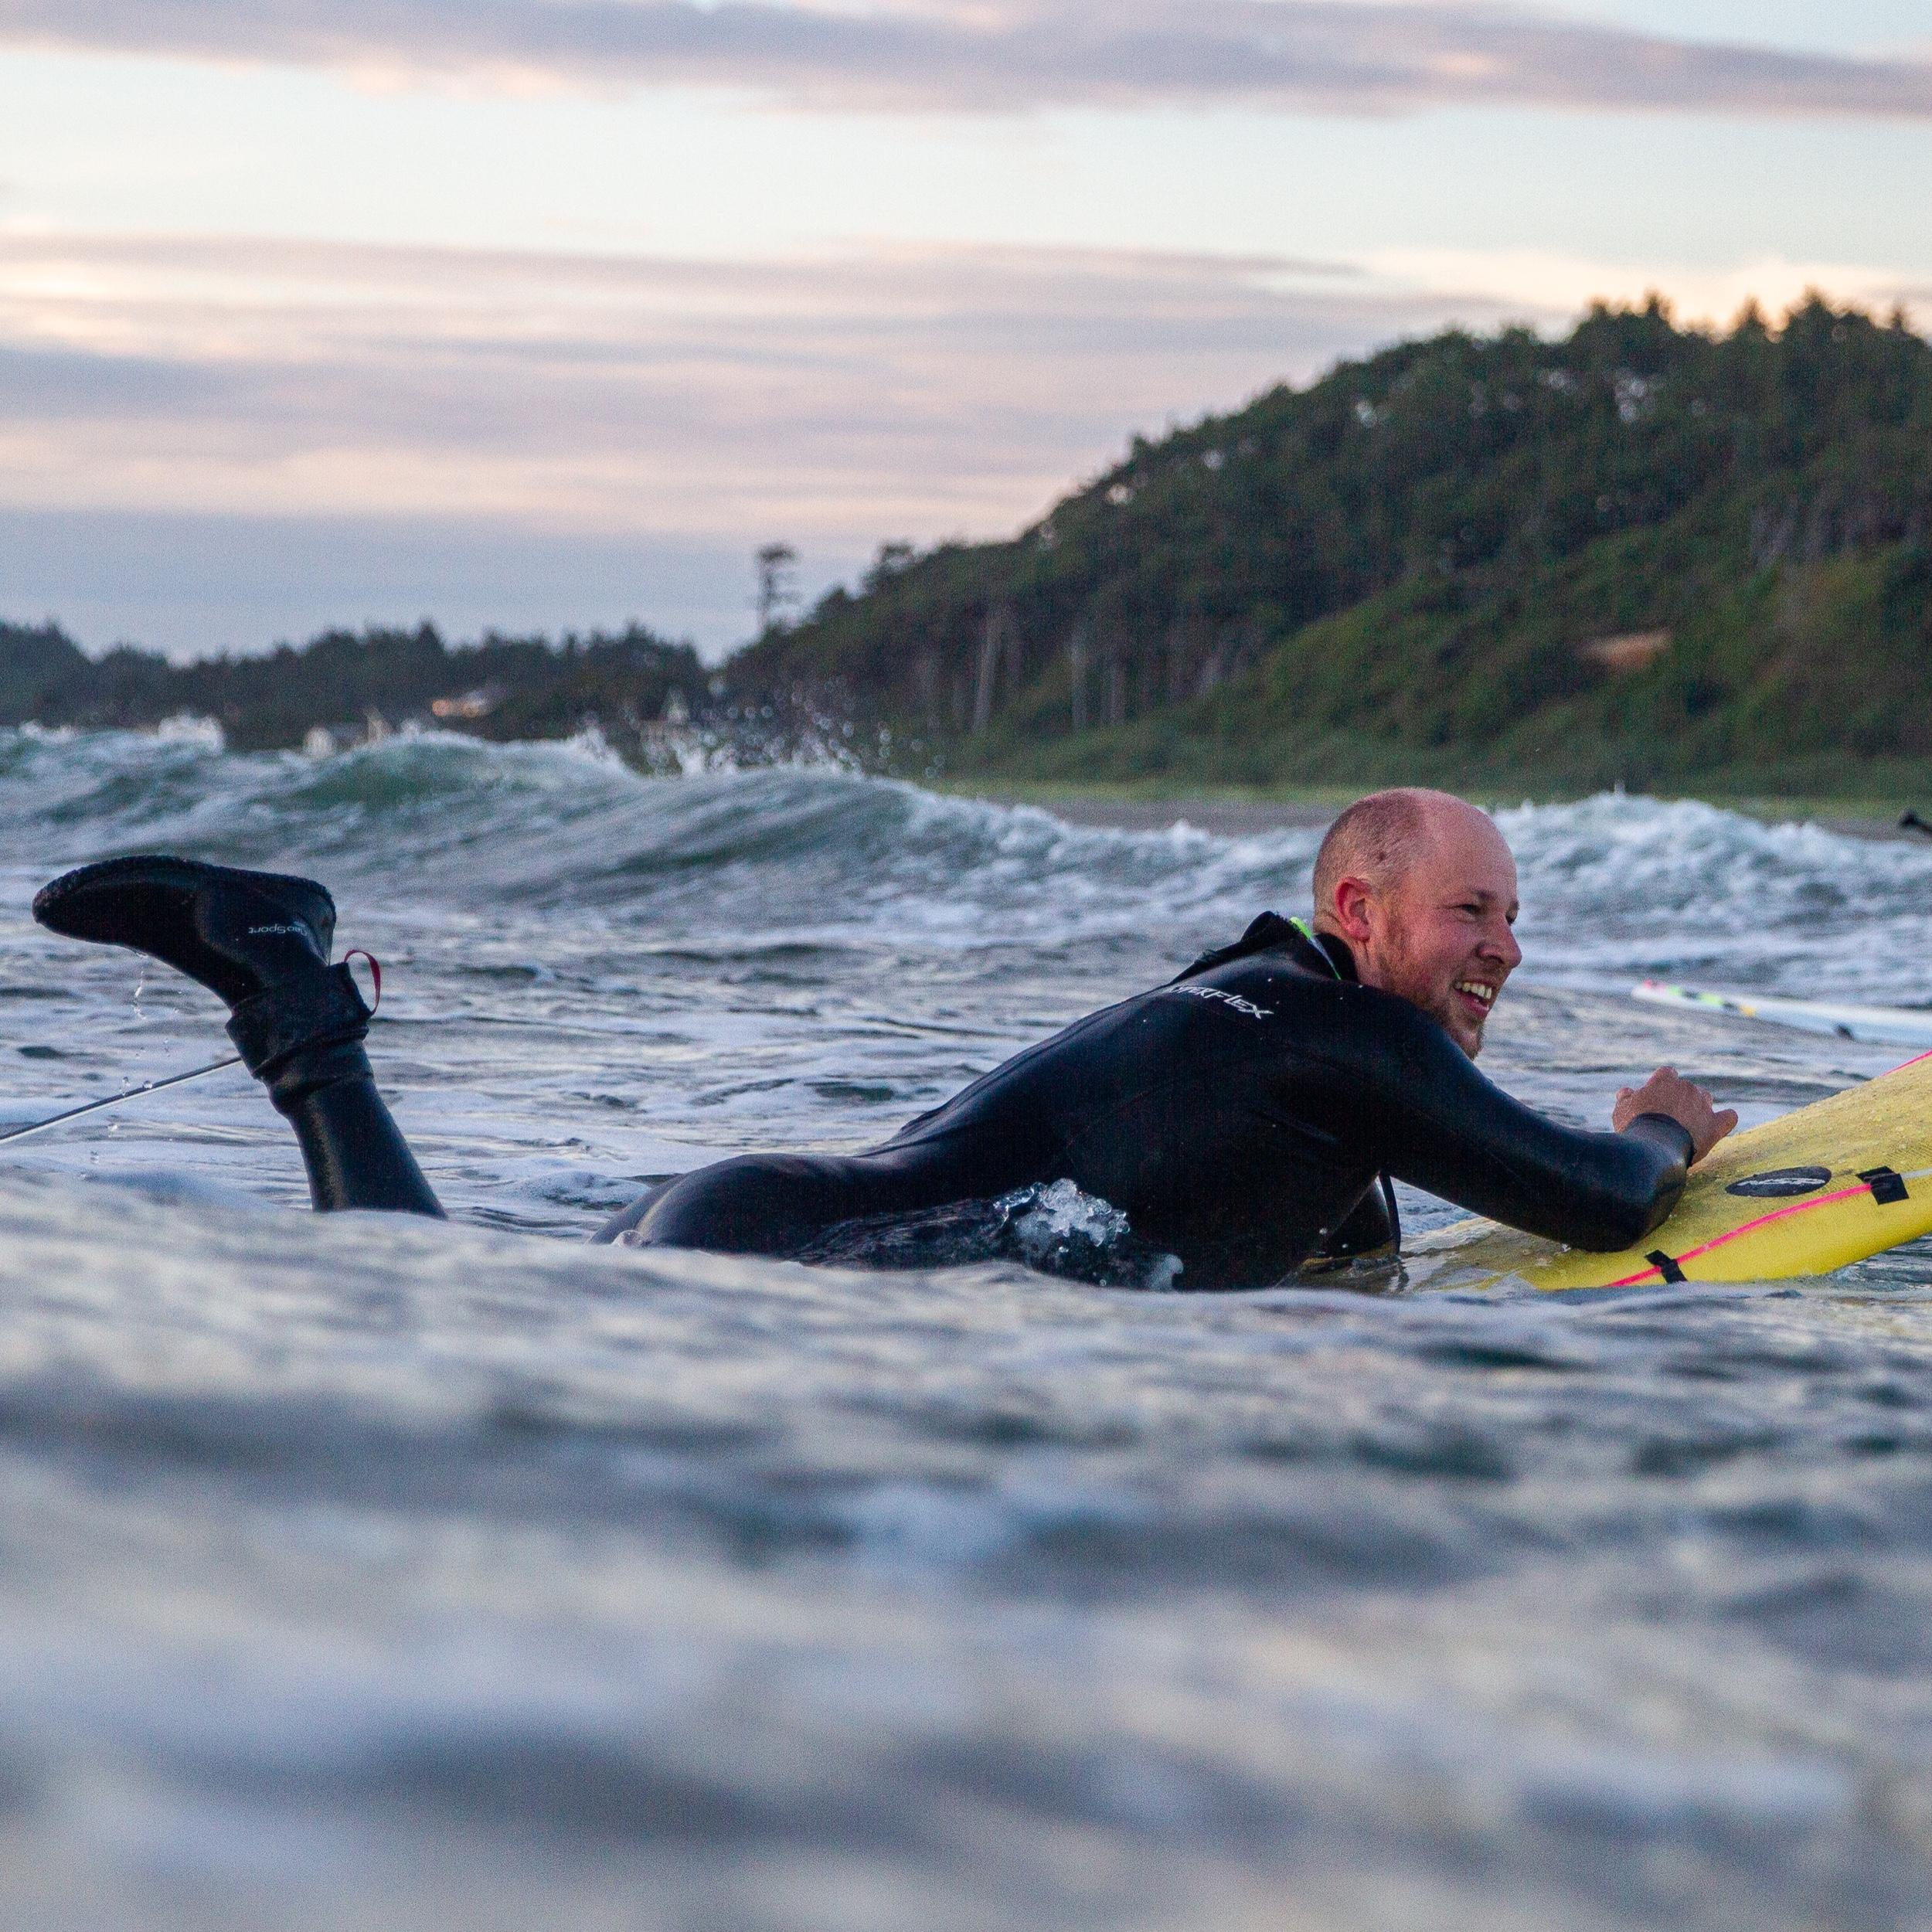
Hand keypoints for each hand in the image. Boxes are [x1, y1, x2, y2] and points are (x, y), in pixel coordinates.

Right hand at [1613, 1066, 1738, 1164]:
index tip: (1654, 1098)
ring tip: (1688, 1124)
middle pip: (1687, 1088)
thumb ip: (1626, 1098)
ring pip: (1706, 1099)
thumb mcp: (1622, 1109)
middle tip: (1667, 1118)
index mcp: (1665, 1080)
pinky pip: (1729, 1117)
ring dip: (1699, 1107)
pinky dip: (1725, 1120)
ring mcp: (1703, 1106)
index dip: (1661, 1085)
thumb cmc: (1635, 1125)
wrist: (1653, 1145)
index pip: (1667, 1073)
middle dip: (1679, 1099)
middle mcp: (1687, 1088)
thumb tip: (1625, 1092)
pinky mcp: (1715, 1125)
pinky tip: (1719, 1125)